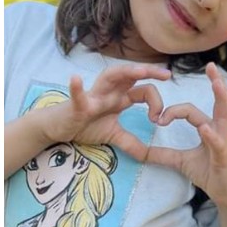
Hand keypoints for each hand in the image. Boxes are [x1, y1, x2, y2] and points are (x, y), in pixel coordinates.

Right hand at [38, 64, 170, 161]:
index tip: (159, 120)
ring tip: (140, 70)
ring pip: (109, 77)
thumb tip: (148, 156)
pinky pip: (77, 96)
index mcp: (120, 97)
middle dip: (148, 71)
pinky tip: (75, 79)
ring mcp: (93, 96)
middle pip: (130, 75)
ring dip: (125, 72)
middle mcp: (109, 92)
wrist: (59, 128)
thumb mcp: (113, 135)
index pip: (143, 90)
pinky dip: (76, 88)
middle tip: (167, 75)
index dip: (156, 101)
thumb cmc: (85, 125)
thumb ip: (131, 142)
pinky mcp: (77, 105)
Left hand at [142, 66, 226, 205]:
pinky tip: (204, 128)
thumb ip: (161, 154)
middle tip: (211, 65)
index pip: (191, 111)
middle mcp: (219, 130)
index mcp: (208, 128)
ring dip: (222, 98)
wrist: (224, 194)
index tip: (158, 120)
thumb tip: (140, 151)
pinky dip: (211, 135)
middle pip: (220, 102)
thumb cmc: (207, 173)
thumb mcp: (178, 161)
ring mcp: (225, 142)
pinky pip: (218, 142)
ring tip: (217, 83)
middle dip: (217, 83)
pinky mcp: (225, 156)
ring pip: (226, 115)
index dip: (173, 112)